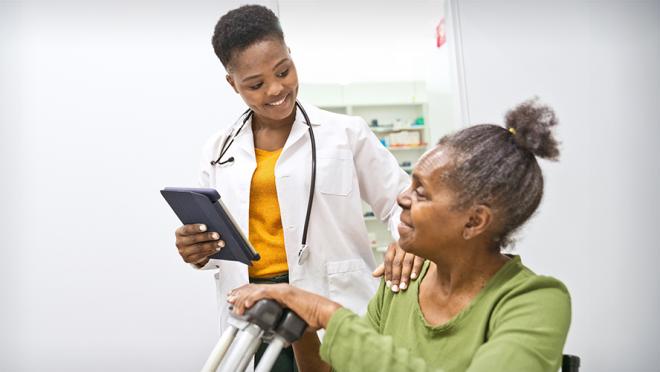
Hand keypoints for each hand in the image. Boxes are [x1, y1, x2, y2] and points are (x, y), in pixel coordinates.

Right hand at [175, 224, 224, 266]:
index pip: (187, 229)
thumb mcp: (194, 230)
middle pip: (194, 239)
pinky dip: (210, 251)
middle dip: (206, 237)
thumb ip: (200, 227)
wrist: (191, 250)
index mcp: (179, 232)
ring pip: (198, 248)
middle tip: (217, 235)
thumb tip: (213, 223)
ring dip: (211, 245)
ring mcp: (183, 252)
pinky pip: (201, 255)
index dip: (196, 228)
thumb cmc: (195, 235)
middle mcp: (179, 242)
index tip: (205, 227)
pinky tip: (217, 248)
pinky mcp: (188, 259)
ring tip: (221, 243)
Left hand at [226, 283, 341, 330]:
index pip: (259, 291)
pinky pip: (264, 293)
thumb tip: (278, 334)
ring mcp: (282, 290)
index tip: (237, 300)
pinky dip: (253, 297)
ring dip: (243, 297)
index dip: (246, 294)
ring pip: (256, 290)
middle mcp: (281, 289)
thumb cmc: (313, 316)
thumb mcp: (292, 319)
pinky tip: (246, 304)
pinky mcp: (284, 294)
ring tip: (235, 304)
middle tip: (230, 300)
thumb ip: (283, 323)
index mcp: (282, 293)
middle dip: (240, 294)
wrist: (323, 313)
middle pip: (255, 288)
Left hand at [372, 241, 424, 292]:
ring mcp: (412, 247)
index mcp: (393, 247)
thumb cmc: (405, 252)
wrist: (420, 240)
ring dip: (404, 275)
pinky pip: (418, 260)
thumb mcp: (394, 258)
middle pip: (396, 262)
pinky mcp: (422, 249)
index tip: (389, 284)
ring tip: (403, 286)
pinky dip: (416, 269)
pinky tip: (413, 278)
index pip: (388, 261)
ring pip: (407, 262)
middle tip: (395, 289)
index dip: (387, 273)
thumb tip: (374, 275)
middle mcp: (401, 245)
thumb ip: (385, 266)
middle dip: (396, 277)